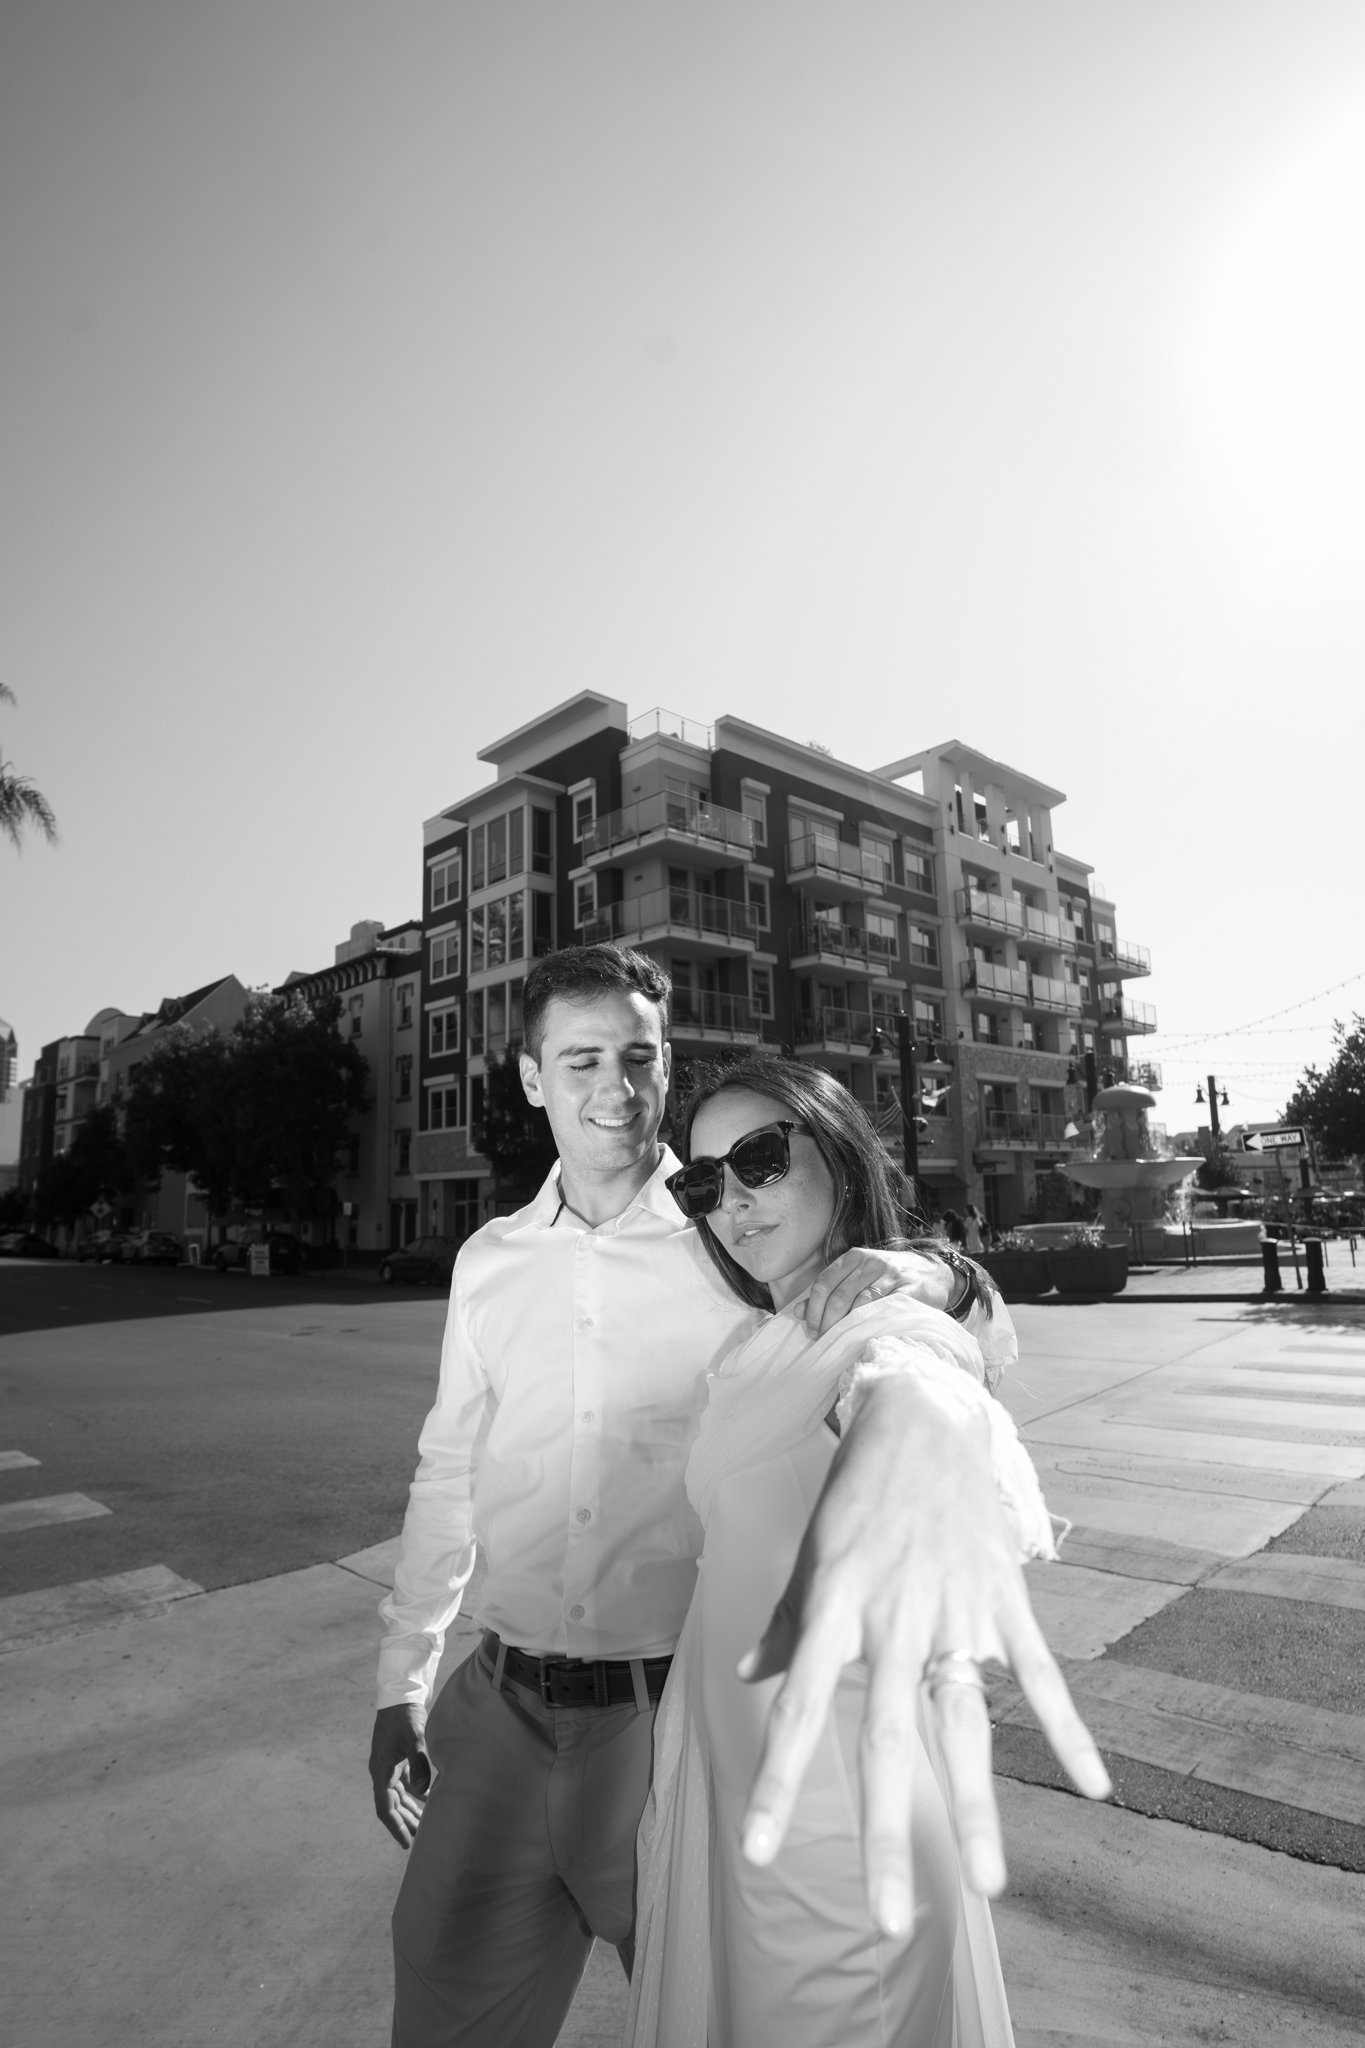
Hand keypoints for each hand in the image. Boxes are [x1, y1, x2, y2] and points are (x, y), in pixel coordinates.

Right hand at [369, 1702, 432, 1848]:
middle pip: (392, 1805)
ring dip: (410, 1810)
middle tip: (419, 1841)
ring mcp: (390, 1764)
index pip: (385, 1808)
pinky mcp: (399, 1757)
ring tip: (423, 1827)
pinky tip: (428, 1801)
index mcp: (381, 1770)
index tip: (406, 1843)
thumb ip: (419, 1764)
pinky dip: (416, 1794)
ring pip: (399, 1795)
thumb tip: (423, 1792)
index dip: (395, 1827)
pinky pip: (406, 1783)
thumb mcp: (412, 1738)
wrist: (401, 1692)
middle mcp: (383, 1771)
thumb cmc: (404, 1715)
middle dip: (404, 1823)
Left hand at [737, 1372, 1108, 1932]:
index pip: (803, 1710)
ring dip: (979, 1807)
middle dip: (888, 1831)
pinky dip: (1068, 1731)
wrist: (922, 1414)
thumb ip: (788, 1624)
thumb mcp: (812, 1553)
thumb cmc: (857, 1490)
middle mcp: (894, 1617)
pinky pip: (1040, 1676)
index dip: (779, 1782)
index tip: (758, 1851)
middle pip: (891, 1739)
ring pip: (966, 1724)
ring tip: (990, 1884)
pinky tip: (1095, 1787)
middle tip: (888, 1919)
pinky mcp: (1004, 1599)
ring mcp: (955, 1611)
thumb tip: (753, 1679)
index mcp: (837, 1607)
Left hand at [802, 1246, 954, 1335]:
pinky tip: (864, 1336)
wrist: (933, 1272)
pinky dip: (872, 1325)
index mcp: (853, 1257)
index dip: (813, 1310)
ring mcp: (891, 1276)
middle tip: (824, 1340)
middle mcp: (871, 1263)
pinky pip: (886, 1310)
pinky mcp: (910, 1290)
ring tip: (840, 1342)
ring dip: (847, 1327)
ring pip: (861, 1303)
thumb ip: (829, 1291)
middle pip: (839, 1296)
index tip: (812, 1329)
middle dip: (827, 1322)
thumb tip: (798, 1311)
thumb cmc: (888, 1278)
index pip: (823, 1283)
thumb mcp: (857, 1277)